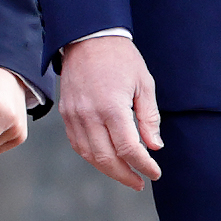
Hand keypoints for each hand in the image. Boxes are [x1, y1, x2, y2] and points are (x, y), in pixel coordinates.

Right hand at [59, 34, 161, 190]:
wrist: (87, 38)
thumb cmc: (121, 58)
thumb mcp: (144, 84)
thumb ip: (149, 118)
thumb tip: (153, 146)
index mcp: (112, 107)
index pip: (128, 148)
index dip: (143, 165)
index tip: (155, 173)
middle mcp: (89, 115)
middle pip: (106, 158)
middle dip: (125, 175)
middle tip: (140, 183)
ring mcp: (74, 115)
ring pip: (89, 154)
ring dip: (108, 169)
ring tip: (125, 174)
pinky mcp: (66, 113)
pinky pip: (77, 143)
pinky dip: (92, 156)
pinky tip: (106, 159)